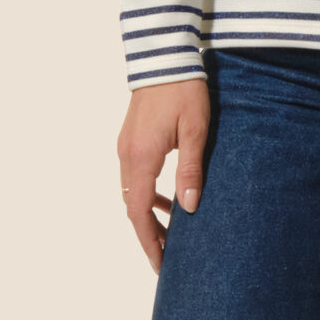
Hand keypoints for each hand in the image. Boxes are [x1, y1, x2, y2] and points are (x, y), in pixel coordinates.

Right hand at [118, 78, 209, 273]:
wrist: (163, 55)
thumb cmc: (184, 90)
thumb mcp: (195, 130)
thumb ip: (191, 169)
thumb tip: (189, 207)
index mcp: (141, 158)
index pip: (138, 213)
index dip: (149, 242)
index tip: (160, 264)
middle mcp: (126, 156)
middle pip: (131, 208)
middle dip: (149, 235)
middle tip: (169, 257)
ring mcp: (125, 147)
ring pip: (131, 194)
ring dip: (148, 216)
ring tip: (172, 232)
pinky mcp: (129, 139)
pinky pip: (134, 177)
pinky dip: (146, 195)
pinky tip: (166, 200)